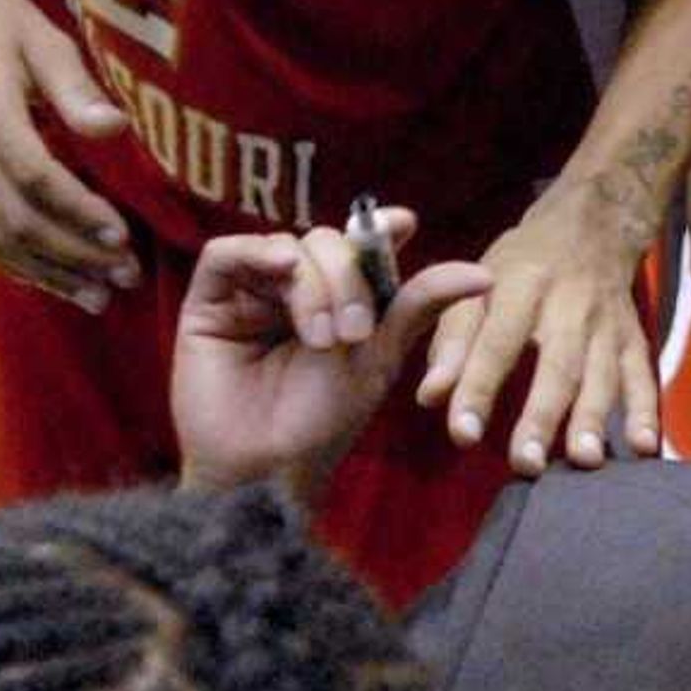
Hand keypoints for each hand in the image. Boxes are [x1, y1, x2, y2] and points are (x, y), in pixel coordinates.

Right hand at [0, 0, 139, 305]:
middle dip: (74, 254)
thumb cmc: (1, 23)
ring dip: (49, 272)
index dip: (78, 211)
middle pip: (14, 218)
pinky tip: (58, 281)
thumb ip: (77, 87)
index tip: (123, 236)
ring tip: (99, 295)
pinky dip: (19, 265)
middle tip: (125, 276)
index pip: (32, 175)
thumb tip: (115, 128)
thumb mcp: (45, 39)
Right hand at [171, 217, 494, 503]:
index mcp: (337, 301)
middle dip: (348, 278)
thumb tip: (484, 273)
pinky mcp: (207, 300)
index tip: (404, 223)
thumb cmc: (322, 422)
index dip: (379, 229)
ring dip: (313, 283)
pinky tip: (280, 270)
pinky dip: (259, 253)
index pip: (358, 249)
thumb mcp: (379, 358)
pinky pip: (228, 251)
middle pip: (325, 244)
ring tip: (322, 339)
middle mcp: (293, 291)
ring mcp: (249, 294)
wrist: (266, 467)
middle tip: (355, 333)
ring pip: (285, 246)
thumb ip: (420, 306)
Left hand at [418, 176, 663, 475]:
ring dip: (595, 419)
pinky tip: (644, 448)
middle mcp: (570, 305)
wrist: (593, 226)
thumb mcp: (479, 285)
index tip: (463, 434)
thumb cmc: (522, 265)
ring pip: (603, 375)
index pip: (497, 341)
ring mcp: (607, 324)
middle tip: (525, 463)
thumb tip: (431, 397)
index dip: (479, 386)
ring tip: (585, 461)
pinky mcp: (634, 339)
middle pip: (557, 364)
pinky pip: (642, 377)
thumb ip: (454, 340)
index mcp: (522, 286)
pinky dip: (647, 413)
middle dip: (542, 415)